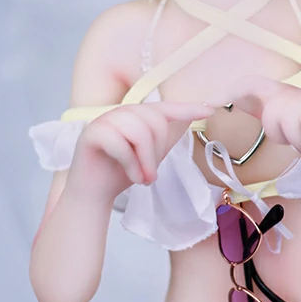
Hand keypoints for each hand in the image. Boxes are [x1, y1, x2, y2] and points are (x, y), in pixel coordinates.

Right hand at [67, 101, 214, 201]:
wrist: (94, 193)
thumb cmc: (123, 171)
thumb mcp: (152, 154)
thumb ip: (168, 136)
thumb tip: (191, 118)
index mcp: (136, 114)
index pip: (164, 108)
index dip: (186, 109)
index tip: (209, 111)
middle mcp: (121, 112)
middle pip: (153, 121)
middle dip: (158, 151)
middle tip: (152, 176)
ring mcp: (104, 120)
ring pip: (139, 132)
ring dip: (147, 161)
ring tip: (145, 179)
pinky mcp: (91, 134)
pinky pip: (120, 144)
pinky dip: (131, 165)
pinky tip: (133, 178)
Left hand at [207, 76, 300, 168]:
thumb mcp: (296, 123)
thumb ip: (271, 113)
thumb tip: (238, 104)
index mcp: (284, 96)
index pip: (250, 85)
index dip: (230, 92)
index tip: (209, 104)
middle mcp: (295, 92)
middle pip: (272, 123)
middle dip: (290, 141)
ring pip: (290, 132)